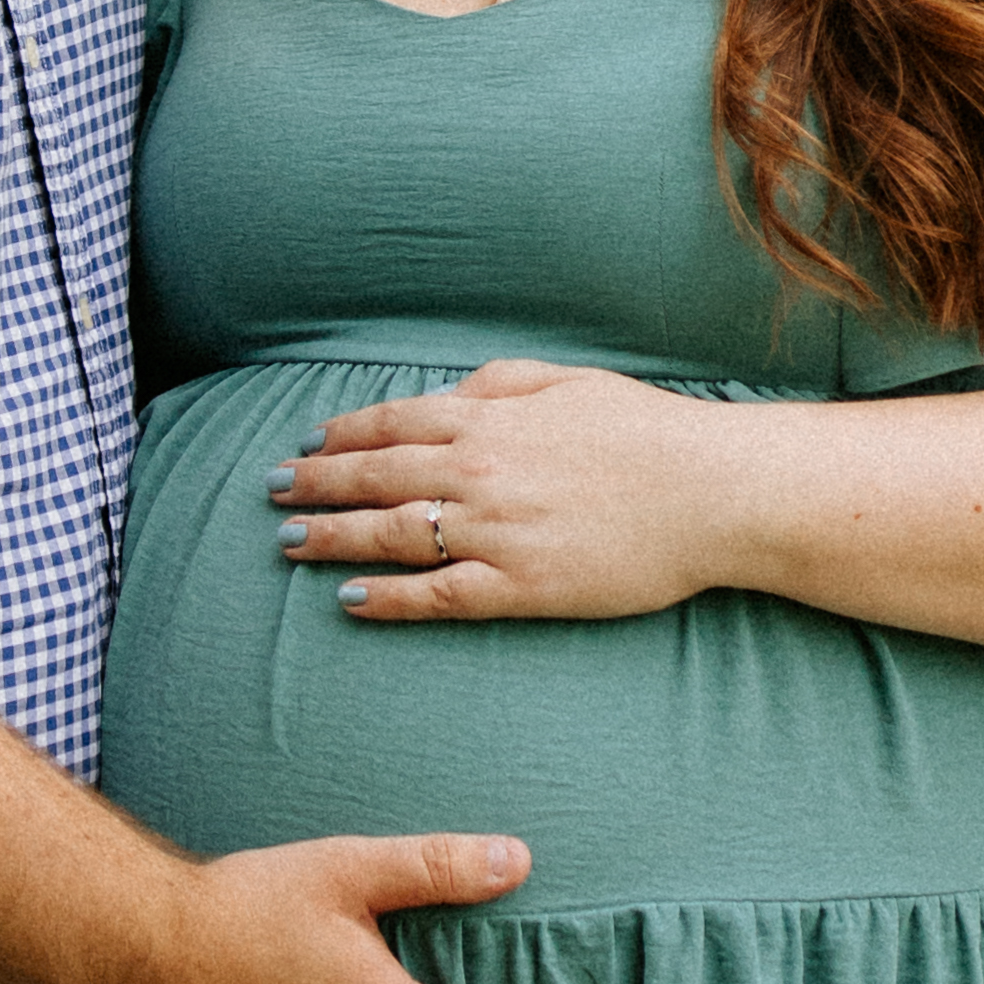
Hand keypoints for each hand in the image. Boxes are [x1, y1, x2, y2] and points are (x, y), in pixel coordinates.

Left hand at [273, 362, 753, 626]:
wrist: (712, 492)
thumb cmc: (649, 433)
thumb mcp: (570, 382)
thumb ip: (500, 383)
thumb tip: (446, 396)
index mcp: (490, 419)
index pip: (392, 424)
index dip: (342, 434)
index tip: (307, 441)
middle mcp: (479, 472)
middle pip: (375, 478)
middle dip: (315, 483)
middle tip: (271, 491)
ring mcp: (494, 531)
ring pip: (389, 535)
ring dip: (332, 537)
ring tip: (290, 543)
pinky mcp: (518, 585)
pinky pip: (434, 594)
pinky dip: (385, 598)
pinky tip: (350, 600)